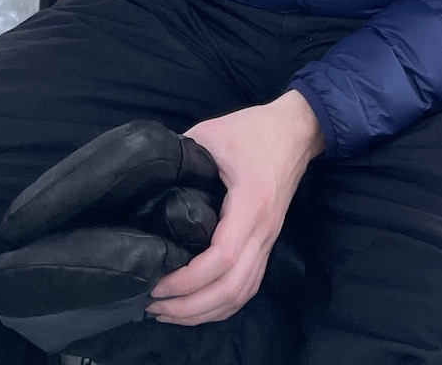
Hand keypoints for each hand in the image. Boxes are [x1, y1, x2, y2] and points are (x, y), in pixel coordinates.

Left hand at [148, 91, 325, 325]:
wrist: (297, 130)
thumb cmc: (255, 130)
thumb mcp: (211, 134)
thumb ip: (180, 156)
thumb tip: (145, 180)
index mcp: (251, 204)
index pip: (223, 258)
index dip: (188, 279)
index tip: (156, 281)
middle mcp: (263, 231)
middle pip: (231, 288)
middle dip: (189, 307)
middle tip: (151, 304)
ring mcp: (268, 240)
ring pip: (240, 294)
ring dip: (203, 311)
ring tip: (167, 311)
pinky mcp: (267, 243)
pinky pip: (248, 287)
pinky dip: (221, 305)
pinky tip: (196, 307)